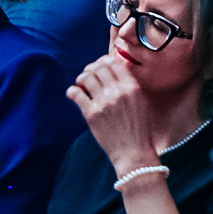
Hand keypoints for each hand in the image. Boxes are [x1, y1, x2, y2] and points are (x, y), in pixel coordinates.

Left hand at [68, 55, 158, 175]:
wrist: (133, 152)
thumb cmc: (138, 128)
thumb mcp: (141, 102)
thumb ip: (129, 85)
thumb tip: (116, 68)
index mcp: (132, 87)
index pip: (114, 62)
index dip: (104, 61)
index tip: (99, 66)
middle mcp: (118, 92)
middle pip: (98, 67)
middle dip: (91, 68)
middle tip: (88, 75)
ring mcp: (103, 102)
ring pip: (86, 77)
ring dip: (81, 78)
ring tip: (81, 84)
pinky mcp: (91, 114)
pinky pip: (76, 93)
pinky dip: (72, 90)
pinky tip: (73, 94)